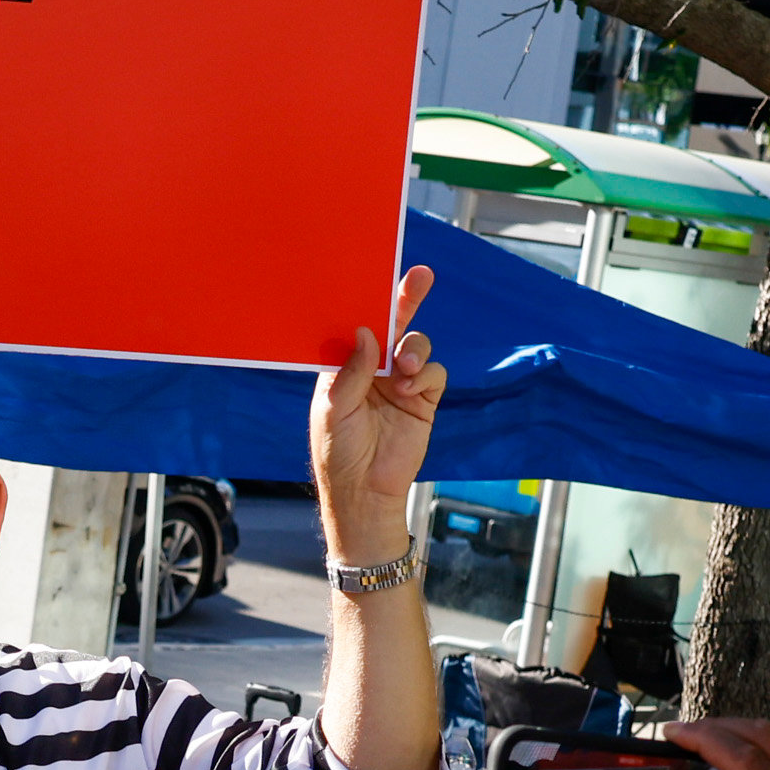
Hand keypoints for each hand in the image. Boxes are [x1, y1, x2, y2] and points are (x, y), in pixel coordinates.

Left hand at [311, 265, 444, 565]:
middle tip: (420, 275)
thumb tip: (366, 332)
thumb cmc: (339, 454)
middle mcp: (373, 368)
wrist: (366, 494)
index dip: (366, 301)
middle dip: (405, 298)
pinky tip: (412, 388)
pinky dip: (426, 374)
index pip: (356, 325)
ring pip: (415, 345)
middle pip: (392, 324)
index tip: (375, 275)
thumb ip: (352, 371)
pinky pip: (434, 373)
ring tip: (406, 369)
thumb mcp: (335, 410)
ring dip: (414, 349)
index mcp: (343, 366)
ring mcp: (400, 382)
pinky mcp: (424, 399)